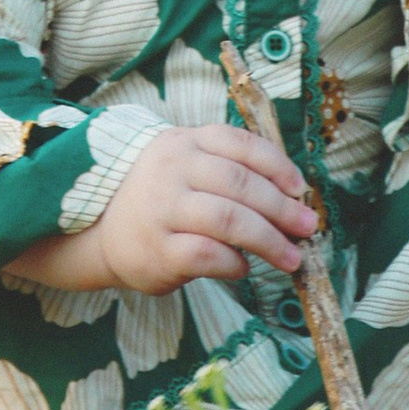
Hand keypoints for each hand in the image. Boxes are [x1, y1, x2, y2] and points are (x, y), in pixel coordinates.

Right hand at [11, 120, 318, 297]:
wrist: (101, 230)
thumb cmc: (161, 196)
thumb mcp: (186, 165)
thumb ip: (229, 170)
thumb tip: (293, 196)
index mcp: (185, 142)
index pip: (239, 144)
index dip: (276, 165)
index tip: (300, 188)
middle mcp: (172, 169)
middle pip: (240, 183)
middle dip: (281, 207)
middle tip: (307, 227)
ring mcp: (163, 209)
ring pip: (229, 219)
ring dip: (269, 240)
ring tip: (291, 258)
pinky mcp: (158, 250)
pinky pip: (208, 255)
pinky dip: (235, 263)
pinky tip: (243, 268)